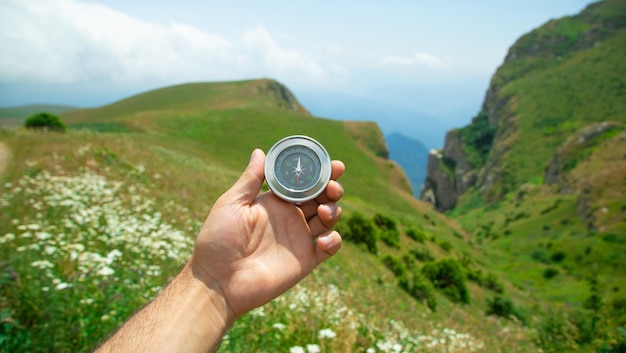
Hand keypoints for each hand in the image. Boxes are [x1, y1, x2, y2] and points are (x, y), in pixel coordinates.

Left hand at [190, 148, 344, 320]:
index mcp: (274, 201)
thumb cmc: (217, 240)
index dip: (319, 172)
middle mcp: (289, 217)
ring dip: (333, 210)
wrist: (218, 280)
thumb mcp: (231, 204)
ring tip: (323, 211)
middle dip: (331, 188)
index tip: (333, 165)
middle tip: (332, 186)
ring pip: (328, 219)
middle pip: (320, 197)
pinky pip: (329, 248)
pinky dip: (334, 240)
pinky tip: (324, 239)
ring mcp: (299, 238)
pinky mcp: (305, 260)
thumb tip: (260, 151)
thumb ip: (250, 180)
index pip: (302, 182)